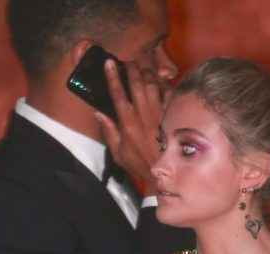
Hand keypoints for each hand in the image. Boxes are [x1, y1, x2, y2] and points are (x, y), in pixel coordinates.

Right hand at [95, 59, 162, 185]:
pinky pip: (169, 95)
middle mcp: (143, 116)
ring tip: (143, 68)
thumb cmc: (140, 165)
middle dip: (132, 68)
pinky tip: (160, 82)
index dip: (113, 76)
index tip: (109, 62)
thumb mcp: (118, 154)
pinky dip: (164, 85)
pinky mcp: (171, 117)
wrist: (165, 175)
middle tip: (129, 61)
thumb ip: (109, 132)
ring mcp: (159, 115)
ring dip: (147, 73)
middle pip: (137, 84)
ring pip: (153, 85)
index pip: (118, 94)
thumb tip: (98, 113)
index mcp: (128, 123)